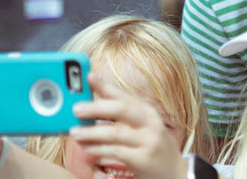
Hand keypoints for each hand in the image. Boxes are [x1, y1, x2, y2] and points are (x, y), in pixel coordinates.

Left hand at [69, 74, 186, 178]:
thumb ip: (120, 117)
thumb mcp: (141, 126)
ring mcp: (148, 141)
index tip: (89, 76)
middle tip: (76, 109)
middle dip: (96, 108)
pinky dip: (99, 149)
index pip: (124, 96)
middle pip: (121, 110)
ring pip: (116, 133)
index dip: (106, 85)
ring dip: (92, 132)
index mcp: (146, 111)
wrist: (173, 170)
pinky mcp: (144, 159)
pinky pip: (117, 152)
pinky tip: (87, 148)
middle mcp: (150, 123)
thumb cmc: (150, 145)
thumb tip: (90, 108)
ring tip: (74, 132)